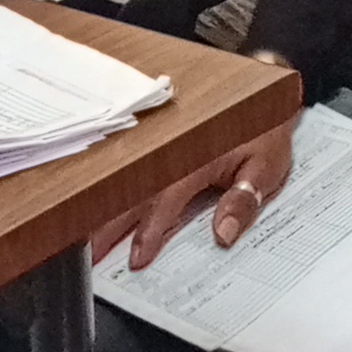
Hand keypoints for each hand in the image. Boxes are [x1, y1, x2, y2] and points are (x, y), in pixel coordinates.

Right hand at [103, 115, 293, 268]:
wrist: (256, 94)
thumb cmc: (263, 132)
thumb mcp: (267, 166)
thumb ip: (244, 199)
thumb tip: (224, 234)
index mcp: (197, 159)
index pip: (167, 201)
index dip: (150, 231)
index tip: (137, 257)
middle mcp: (172, 152)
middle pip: (134, 194)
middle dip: (109, 225)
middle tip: (91, 254)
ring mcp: (160, 147)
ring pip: (125, 183)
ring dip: (102, 209)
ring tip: (84, 235)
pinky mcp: (155, 145)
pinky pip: (129, 171)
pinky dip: (109, 190)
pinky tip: (92, 207)